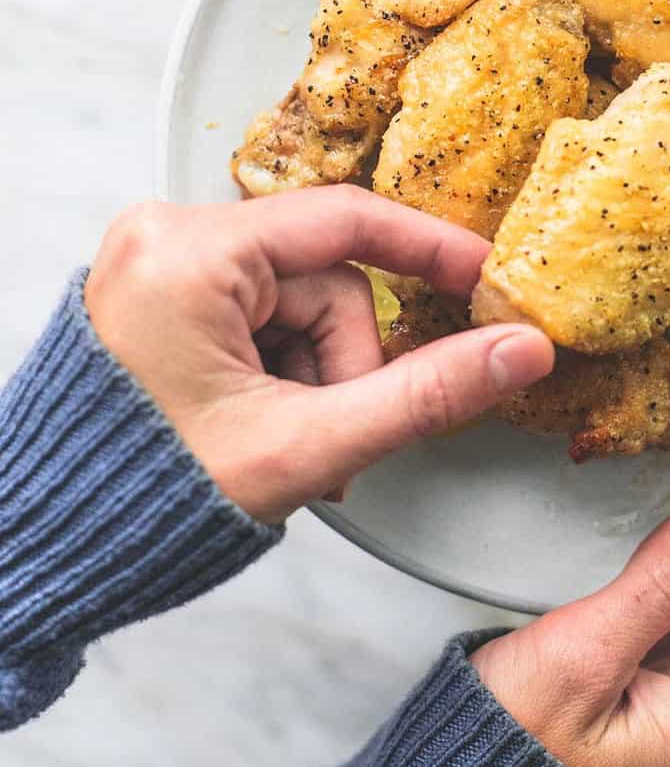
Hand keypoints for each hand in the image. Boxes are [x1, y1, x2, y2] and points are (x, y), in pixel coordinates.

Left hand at [84, 187, 553, 521]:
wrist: (55, 547)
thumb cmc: (148, 497)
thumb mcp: (306, 445)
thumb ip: (424, 394)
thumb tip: (517, 350)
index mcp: (187, 252)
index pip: (344, 220)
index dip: (429, 251)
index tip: (487, 279)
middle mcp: (166, 236)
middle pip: (324, 277)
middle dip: (343, 364)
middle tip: (328, 438)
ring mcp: (159, 263)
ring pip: (299, 302)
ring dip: (315, 375)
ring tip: (285, 444)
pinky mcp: (161, 293)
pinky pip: (262, 313)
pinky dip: (282, 371)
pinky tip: (261, 424)